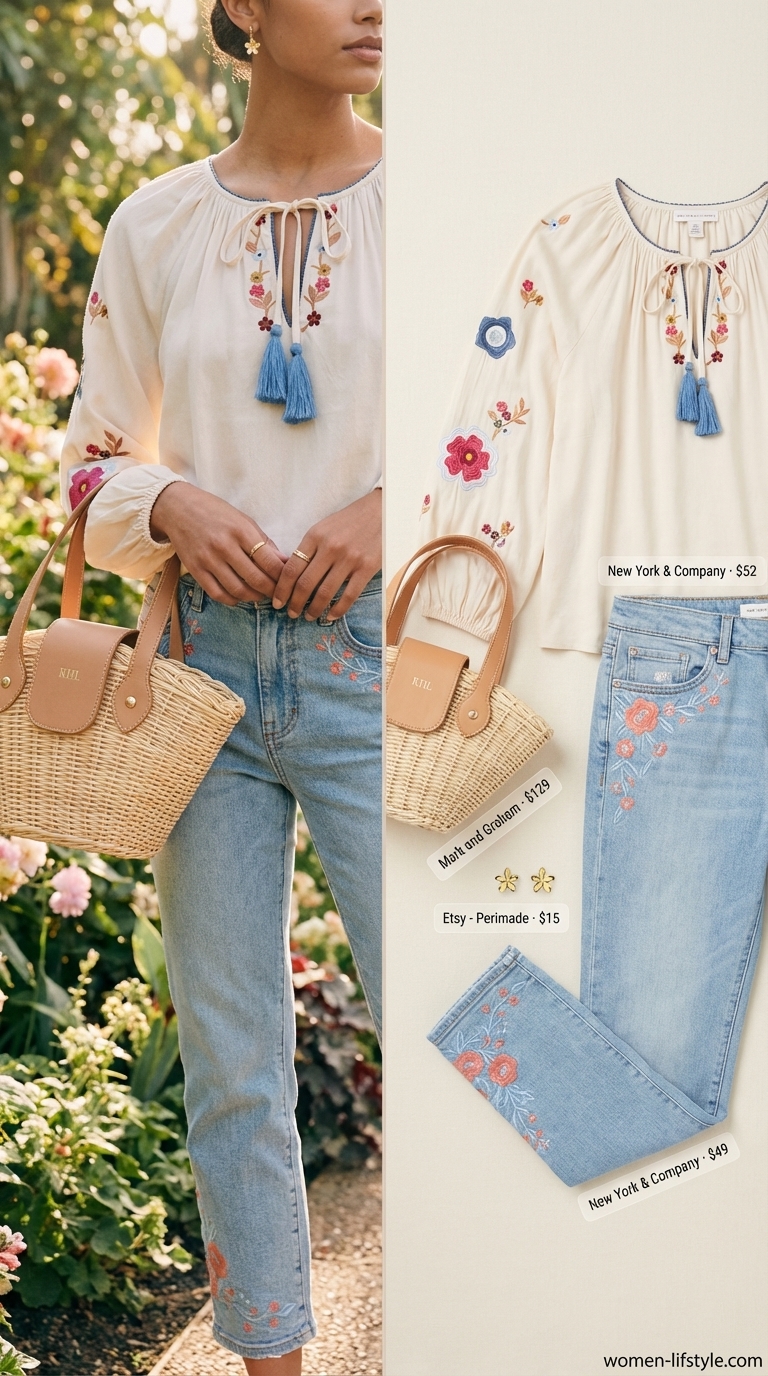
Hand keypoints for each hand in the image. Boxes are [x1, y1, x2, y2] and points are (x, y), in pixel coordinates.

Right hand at [150, 482, 285, 605]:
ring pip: (238, 590)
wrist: (177, 508)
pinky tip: (239, 596)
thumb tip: (284, 562)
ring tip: (260, 595)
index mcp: (241, 530)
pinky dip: (232, 600)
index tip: (288, 581)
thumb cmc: (215, 512)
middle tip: (277, 593)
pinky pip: (217, 594)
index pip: (269, 561)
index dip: (282, 576)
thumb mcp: (243, 520)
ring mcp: (208, 559)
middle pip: (256, 579)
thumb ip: (263, 542)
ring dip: (253, 597)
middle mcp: (224, 546)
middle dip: (271, 591)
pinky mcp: (195, 569)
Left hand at [272, 489, 381, 620]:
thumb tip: (293, 576)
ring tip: (309, 616)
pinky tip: (330, 616)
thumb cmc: (349, 521)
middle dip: (294, 603)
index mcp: (315, 536)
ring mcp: (349, 558)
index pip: (292, 568)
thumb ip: (309, 549)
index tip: (277, 602)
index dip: (282, 589)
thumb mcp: (323, 528)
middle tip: (291, 614)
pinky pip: (349, 595)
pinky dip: (337, 610)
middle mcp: (330, 547)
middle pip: (305, 584)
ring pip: (325, 592)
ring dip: (314, 609)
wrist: (381, 511)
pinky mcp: (367, 567)